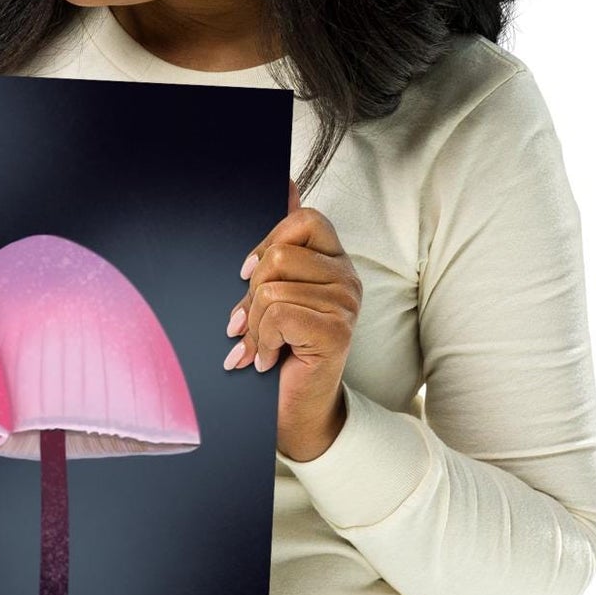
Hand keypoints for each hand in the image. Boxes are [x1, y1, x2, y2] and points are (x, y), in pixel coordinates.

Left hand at [223, 177, 361, 460]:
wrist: (294, 411)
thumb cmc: (282, 351)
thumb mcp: (273, 293)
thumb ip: (281, 243)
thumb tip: (287, 183)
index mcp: (333, 262)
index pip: (305, 218)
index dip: (268, 242)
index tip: (248, 275)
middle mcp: (347, 278)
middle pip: (281, 254)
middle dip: (251, 292)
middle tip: (248, 322)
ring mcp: (346, 304)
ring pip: (273, 287)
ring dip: (253, 324)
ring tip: (257, 346)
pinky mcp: (336, 330)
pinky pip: (278, 313)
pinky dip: (260, 341)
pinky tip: (266, 359)